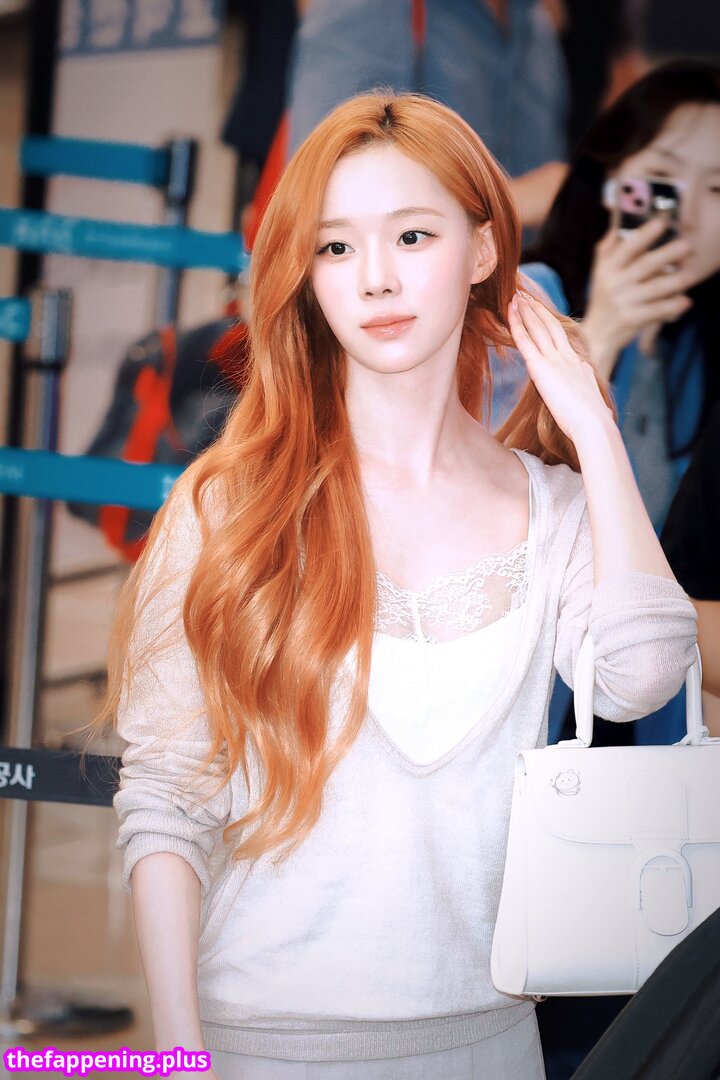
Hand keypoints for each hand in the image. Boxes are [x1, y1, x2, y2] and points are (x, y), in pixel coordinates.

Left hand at [508, 292, 612, 445]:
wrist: (594, 424)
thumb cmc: (594, 423)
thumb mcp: (593, 405)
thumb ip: (591, 401)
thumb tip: (600, 407)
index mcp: (579, 365)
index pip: (562, 338)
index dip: (550, 323)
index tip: (542, 312)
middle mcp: (568, 357)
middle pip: (550, 325)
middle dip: (537, 309)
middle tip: (526, 295)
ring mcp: (555, 360)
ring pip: (538, 327)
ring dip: (526, 310)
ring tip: (516, 296)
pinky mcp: (541, 368)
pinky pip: (525, 341)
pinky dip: (516, 325)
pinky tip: (509, 312)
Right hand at [582, 218, 693, 376]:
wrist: (596, 334)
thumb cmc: (603, 298)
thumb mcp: (599, 272)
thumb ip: (607, 249)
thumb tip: (616, 226)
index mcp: (608, 268)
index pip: (627, 248)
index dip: (644, 236)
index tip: (661, 223)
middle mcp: (614, 284)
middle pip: (644, 266)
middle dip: (665, 255)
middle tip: (685, 246)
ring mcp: (624, 302)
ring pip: (654, 289)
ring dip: (674, 282)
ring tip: (691, 276)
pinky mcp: (632, 319)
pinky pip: (656, 311)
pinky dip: (672, 307)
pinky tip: (685, 302)